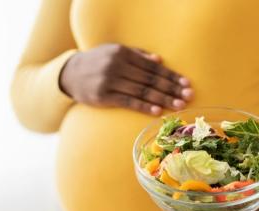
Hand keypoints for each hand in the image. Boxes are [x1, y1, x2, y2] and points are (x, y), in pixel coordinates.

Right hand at [59, 43, 193, 114]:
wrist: (70, 74)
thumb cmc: (98, 62)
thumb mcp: (115, 52)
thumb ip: (137, 55)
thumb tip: (159, 61)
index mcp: (123, 53)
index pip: (153, 67)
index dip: (171, 76)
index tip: (186, 84)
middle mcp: (117, 66)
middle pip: (150, 79)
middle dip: (171, 89)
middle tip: (188, 96)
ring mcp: (110, 81)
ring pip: (142, 92)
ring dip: (163, 99)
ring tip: (179, 105)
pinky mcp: (104, 96)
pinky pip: (128, 102)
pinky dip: (144, 107)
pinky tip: (158, 111)